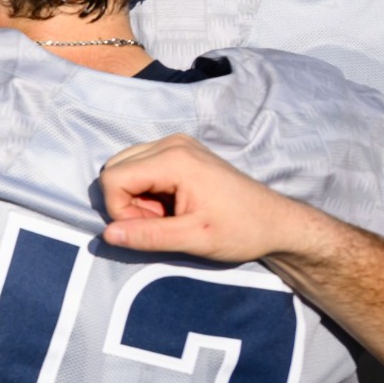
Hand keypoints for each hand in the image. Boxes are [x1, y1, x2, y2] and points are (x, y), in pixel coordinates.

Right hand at [98, 134, 315, 263]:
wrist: (276, 222)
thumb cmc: (241, 230)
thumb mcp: (193, 239)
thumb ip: (148, 236)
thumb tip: (107, 234)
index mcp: (174, 159)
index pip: (113, 179)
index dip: (121, 210)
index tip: (152, 228)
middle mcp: (171, 143)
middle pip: (115, 169)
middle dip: (127, 202)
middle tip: (160, 222)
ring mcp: (176, 143)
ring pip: (126, 167)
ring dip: (136, 197)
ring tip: (168, 215)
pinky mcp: (181, 151)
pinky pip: (142, 166)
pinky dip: (147, 190)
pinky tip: (173, 206)